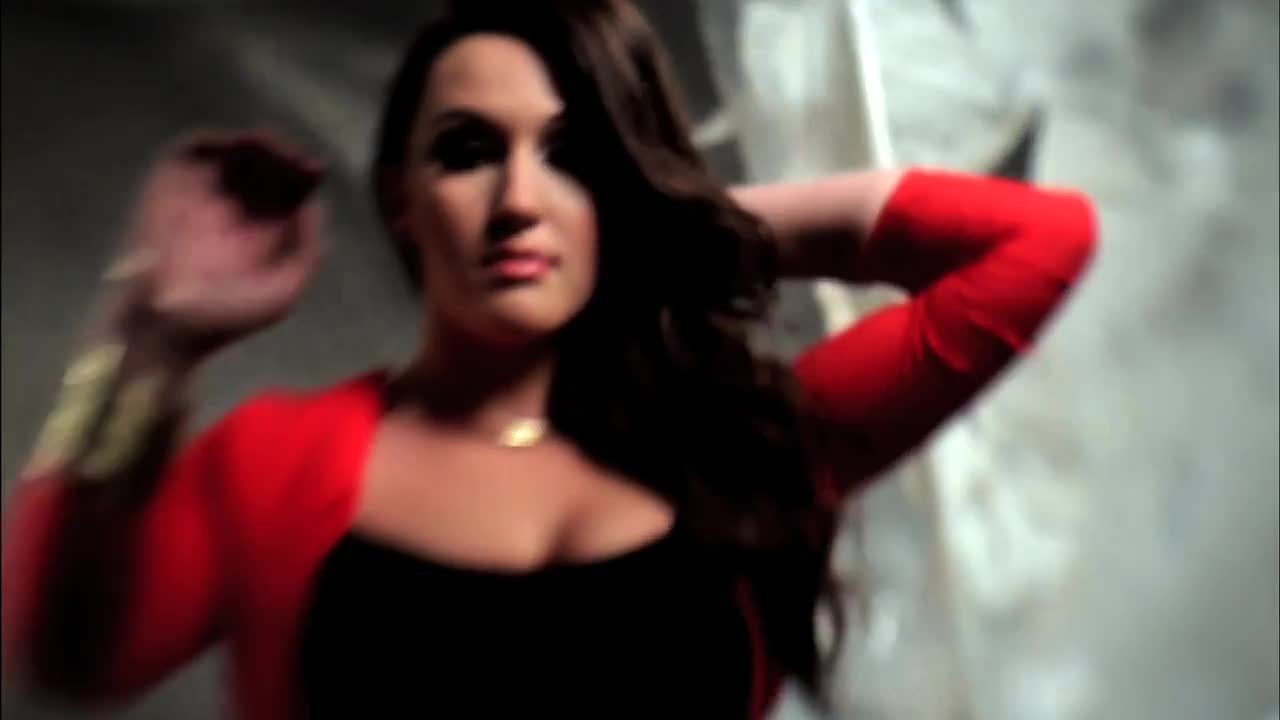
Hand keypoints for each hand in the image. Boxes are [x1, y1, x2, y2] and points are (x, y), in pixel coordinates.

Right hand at [111, 129, 325, 358]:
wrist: (167, 326)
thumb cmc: (227, 319)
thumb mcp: (284, 289)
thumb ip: (306, 246)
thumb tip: (309, 202)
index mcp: (264, 234)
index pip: (289, 192)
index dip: (303, 175)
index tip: (315, 169)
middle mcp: (233, 212)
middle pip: (265, 168)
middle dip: (282, 157)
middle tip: (292, 158)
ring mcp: (200, 198)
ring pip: (233, 155)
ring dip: (254, 144)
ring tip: (268, 145)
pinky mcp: (166, 188)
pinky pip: (189, 153)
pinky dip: (213, 141)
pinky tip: (235, 145)